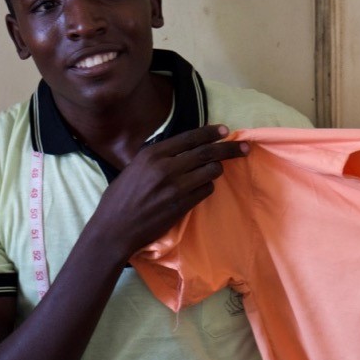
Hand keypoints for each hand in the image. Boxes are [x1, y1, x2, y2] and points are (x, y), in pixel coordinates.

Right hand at [91, 124, 248, 257]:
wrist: (115, 229)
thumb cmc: (120, 198)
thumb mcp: (134, 168)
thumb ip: (157, 157)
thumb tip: (179, 149)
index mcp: (152, 154)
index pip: (190, 138)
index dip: (210, 133)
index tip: (225, 130)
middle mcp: (166, 167)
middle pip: (207, 153)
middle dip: (229, 148)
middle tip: (244, 148)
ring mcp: (176, 187)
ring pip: (211, 171)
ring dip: (217, 169)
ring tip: (215, 170)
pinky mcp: (183, 205)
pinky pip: (206, 190)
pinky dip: (207, 186)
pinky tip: (201, 187)